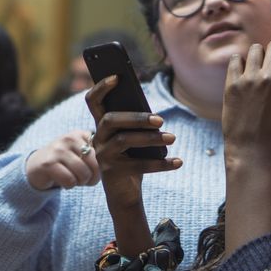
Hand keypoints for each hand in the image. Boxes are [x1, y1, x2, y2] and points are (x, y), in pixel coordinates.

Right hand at [25, 130, 100, 189]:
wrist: (37, 166)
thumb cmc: (67, 162)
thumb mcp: (82, 154)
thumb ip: (97, 155)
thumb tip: (111, 165)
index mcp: (81, 134)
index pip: (103, 153)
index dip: (102, 168)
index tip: (93, 171)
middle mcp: (70, 138)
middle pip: (95, 164)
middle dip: (93, 177)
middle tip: (86, 180)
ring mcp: (58, 149)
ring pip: (83, 174)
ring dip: (80, 182)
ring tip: (74, 180)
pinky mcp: (48, 163)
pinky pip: (69, 181)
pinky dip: (69, 186)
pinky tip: (64, 182)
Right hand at [85, 75, 180, 255]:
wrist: (124, 193)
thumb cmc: (132, 159)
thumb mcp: (133, 138)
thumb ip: (136, 125)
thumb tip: (156, 117)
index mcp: (102, 126)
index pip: (93, 101)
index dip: (101, 87)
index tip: (117, 76)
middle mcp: (98, 138)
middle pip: (111, 120)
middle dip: (136, 117)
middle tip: (160, 120)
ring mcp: (103, 156)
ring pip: (124, 140)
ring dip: (151, 138)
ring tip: (172, 138)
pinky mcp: (113, 173)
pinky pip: (138, 165)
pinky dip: (161, 163)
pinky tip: (178, 162)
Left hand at [222, 41, 270, 175]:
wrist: (251, 149)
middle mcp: (270, 77)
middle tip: (269, 63)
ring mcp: (250, 79)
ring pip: (255, 49)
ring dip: (256, 55)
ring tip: (255, 67)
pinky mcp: (233, 84)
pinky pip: (236, 59)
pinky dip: (239, 62)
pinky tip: (242, 72)